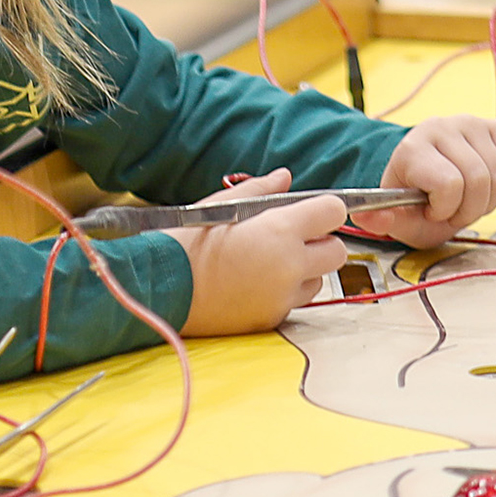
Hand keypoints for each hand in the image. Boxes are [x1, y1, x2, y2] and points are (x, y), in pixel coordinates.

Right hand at [165, 169, 347, 336]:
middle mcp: (289, 266)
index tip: (310, 212)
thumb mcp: (220, 206)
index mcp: (279, 231)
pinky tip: (252, 283)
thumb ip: (261, 190)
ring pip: (318, 280)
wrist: (158, 291)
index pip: (334, 213)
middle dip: (321, 242)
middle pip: (337, 251)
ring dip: (304, 270)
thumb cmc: (185, 242)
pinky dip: (283, 292)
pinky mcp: (271, 319)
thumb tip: (285, 177)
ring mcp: (282, 297)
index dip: (324, 210)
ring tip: (266, 263)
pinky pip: (293, 302)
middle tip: (291, 238)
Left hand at [352, 115, 495, 248]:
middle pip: (479, 180)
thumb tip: (363, 217)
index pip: (449, 184)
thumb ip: (381, 221)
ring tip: (468, 201)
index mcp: (413, 148)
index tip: (432, 211)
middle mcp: (441, 127)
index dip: (445, 209)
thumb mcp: (395, 218)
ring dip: (488, 201)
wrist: (428, 174)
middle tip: (454, 211)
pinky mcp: (495, 128)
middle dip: (469, 209)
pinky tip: (486, 190)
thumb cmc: (414, 200)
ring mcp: (470, 123)